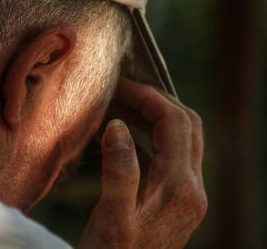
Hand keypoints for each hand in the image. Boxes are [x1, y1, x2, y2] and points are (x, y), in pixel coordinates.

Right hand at [79, 78, 206, 248]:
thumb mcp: (112, 216)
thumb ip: (119, 169)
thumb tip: (119, 125)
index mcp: (179, 187)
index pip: (175, 123)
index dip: (149, 98)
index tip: (120, 87)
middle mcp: (191, 187)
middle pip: (186, 126)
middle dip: (155, 102)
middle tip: (122, 93)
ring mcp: (186, 194)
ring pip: (179, 139)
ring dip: (152, 119)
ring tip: (120, 109)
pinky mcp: (174, 199)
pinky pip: (166, 157)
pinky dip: (148, 139)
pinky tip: (122, 138)